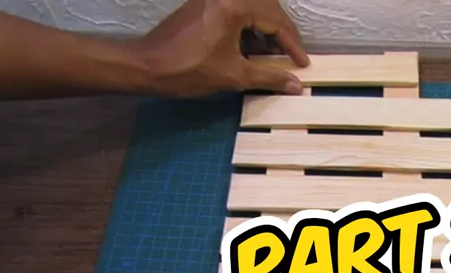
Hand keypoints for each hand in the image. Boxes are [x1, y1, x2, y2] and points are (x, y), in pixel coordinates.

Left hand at [134, 0, 309, 97]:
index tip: (303, 64)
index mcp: (235, 5)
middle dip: (282, 35)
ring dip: (265, 32)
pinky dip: (248, 28)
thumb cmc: (189, 70)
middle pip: (268, 8)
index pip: (277, 21)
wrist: (146, 66)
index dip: (293, 45)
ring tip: (272, 58)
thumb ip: (268, 78)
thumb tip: (296, 86)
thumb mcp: (233, 76)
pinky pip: (236, 11)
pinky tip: (250, 51)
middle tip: (291, 59)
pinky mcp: (204, 4)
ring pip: (252, 9)